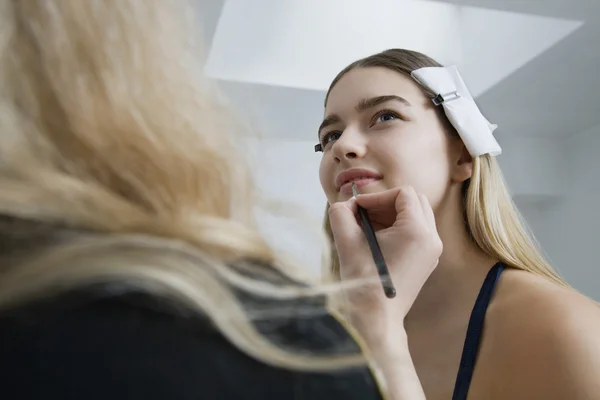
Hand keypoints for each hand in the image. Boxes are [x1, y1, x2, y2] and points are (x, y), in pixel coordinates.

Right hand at [328, 186, 442, 344]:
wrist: (377, 319)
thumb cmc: (363, 282)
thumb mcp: (346, 241)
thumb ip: (342, 213)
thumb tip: (346, 203)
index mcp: (417, 231)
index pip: (403, 193)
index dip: (377, 196)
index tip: (358, 209)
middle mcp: (432, 239)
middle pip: (414, 201)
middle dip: (386, 203)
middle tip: (364, 215)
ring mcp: (432, 251)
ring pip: (416, 215)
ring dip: (392, 215)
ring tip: (368, 228)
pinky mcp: (427, 261)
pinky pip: (417, 232)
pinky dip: (398, 229)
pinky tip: (377, 241)